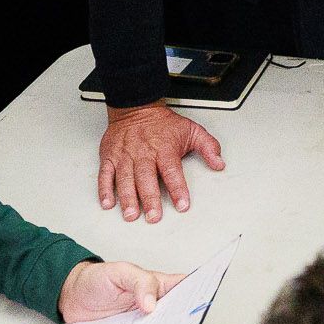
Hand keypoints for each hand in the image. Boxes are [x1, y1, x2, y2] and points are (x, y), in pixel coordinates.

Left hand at [60, 260, 187, 321]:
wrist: (70, 298)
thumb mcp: (119, 272)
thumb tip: (152, 304)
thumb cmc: (96, 279)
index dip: (199, 294)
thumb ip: (139, 283)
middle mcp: (154, 307)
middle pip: (177, 317)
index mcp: (158, 286)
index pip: (186, 288)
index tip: (204, 303)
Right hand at [97, 103, 227, 222]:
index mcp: (164, 148)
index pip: (172, 171)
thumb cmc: (163, 123)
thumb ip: (208, 147)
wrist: (135, 106)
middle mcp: (143, 153)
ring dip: (127, 198)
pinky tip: (108, 203)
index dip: (178, 189)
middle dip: (150, 199)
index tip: (182, 205)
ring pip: (125, 179)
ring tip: (131, 215)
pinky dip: (104, 189)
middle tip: (153, 217)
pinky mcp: (109, 157)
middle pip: (146, 178)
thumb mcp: (191, 130)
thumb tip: (219, 163)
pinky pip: (105, 174)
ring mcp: (125, 155)